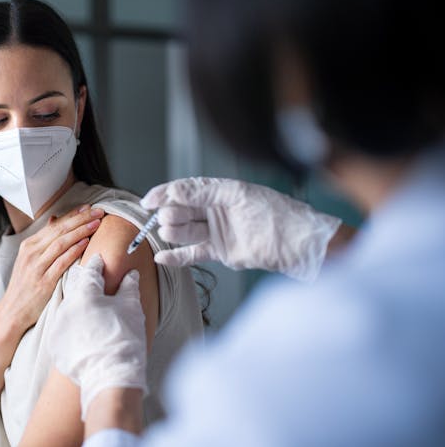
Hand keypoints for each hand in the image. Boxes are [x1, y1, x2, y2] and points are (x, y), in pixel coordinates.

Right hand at [0, 205, 104, 332]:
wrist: (13, 311)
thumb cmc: (25, 285)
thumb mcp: (29, 259)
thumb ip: (43, 240)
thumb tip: (55, 219)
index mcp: (29, 245)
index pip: (55, 225)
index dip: (73, 215)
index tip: (89, 207)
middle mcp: (32, 253)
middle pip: (60, 230)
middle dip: (81, 219)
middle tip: (98, 211)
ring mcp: (37, 267)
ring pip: (61, 243)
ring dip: (80, 231)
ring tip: (96, 224)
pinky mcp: (44, 282)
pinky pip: (61, 262)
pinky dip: (73, 251)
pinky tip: (85, 243)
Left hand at [49, 254, 146, 419]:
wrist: (111, 377)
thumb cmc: (124, 340)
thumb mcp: (131, 308)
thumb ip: (129, 287)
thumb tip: (130, 274)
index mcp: (84, 294)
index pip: (90, 271)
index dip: (97, 264)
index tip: (100, 260)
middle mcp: (66, 307)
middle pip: (76, 289)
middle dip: (87, 286)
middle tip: (96, 284)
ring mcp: (58, 327)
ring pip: (69, 310)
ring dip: (79, 308)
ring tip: (93, 312)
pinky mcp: (55, 345)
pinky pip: (64, 330)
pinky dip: (74, 328)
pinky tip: (87, 333)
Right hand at [140, 177, 341, 281]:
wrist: (297, 244)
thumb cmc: (274, 213)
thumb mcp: (237, 195)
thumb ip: (204, 192)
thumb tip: (174, 191)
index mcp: (220, 191)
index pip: (185, 189)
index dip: (165, 193)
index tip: (149, 200)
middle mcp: (216, 210)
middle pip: (182, 210)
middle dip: (171, 212)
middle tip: (169, 217)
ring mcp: (217, 232)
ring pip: (184, 231)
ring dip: (173, 231)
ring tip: (169, 231)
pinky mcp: (219, 252)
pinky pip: (192, 254)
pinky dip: (176, 257)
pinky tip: (161, 257)